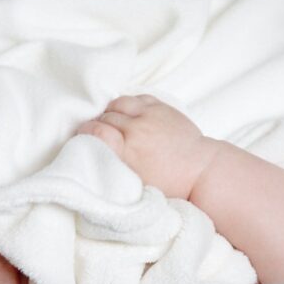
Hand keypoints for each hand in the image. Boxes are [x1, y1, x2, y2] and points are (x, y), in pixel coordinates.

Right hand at [78, 95, 219, 198]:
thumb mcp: (136, 185)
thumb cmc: (169, 185)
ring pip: (118, 103)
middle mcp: (138, 130)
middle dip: (98, 124)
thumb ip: (114, 170)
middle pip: (105, 117)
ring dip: (111, 112)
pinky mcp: (162, 107)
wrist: (200, 171)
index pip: (96, 131)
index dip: (85, 132)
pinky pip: (136, 98)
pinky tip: (127, 115)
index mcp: (129, 152)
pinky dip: (128, 105)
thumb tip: (92, 163)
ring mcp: (151, 116)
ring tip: (113, 123)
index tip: (83, 137)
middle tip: (98, 134)